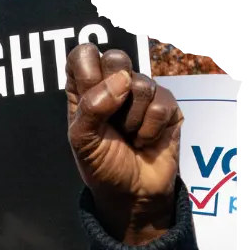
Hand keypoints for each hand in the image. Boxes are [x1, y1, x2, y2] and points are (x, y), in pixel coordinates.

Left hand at [66, 44, 181, 245]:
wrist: (132, 194)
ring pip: (141, 84)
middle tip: (110, 120)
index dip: (87, 70)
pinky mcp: (167, 105)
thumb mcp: (83, 141)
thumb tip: (122, 80)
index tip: (89, 94)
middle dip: (112, 92)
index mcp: (85, 91)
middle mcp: (113, 85)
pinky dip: (150, 130)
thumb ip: (92, 108)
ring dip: (131, 120)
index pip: (83, 55)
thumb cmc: (102, 166)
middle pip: (116, 57)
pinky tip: (145, 141)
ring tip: (128, 137)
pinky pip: (161, 104)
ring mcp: (142, 94)